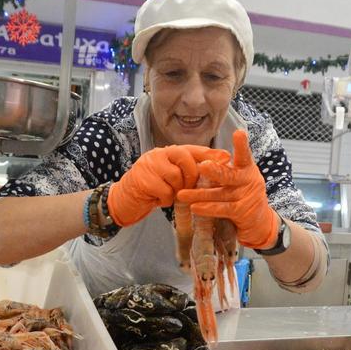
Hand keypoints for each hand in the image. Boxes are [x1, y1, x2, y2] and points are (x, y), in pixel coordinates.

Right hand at [107, 145, 229, 226]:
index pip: (191, 149)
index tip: (227, 157)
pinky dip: (165, 200)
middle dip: (192, 175)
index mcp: (167, 152)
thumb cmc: (151, 189)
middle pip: (185, 158)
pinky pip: (165, 191)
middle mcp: (158, 154)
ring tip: (170, 195)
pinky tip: (159, 200)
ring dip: (176, 191)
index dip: (209, 153)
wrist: (123, 199)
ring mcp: (149, 165)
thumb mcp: (171, 178)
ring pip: (176, 176)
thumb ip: (187, 171)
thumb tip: (216, 166)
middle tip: (188, 188)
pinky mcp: (142, 179)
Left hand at [177, 129, 277, 248]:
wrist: (259, 222)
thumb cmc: (242, 195)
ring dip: (199, 194)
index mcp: (247, 168)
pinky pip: (222, 209)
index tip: (239, 133)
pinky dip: (207, 208)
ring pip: (219, 194)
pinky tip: (194, 207)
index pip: (244, 155)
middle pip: (229, 175)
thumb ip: (224, 170)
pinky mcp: (242, 212)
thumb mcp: (237, 179)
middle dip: (215, 171)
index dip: (242, 145)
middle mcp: (248, 180)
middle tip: (202, 166)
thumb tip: (199, 160)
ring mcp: (246, 197)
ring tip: (182, 194)